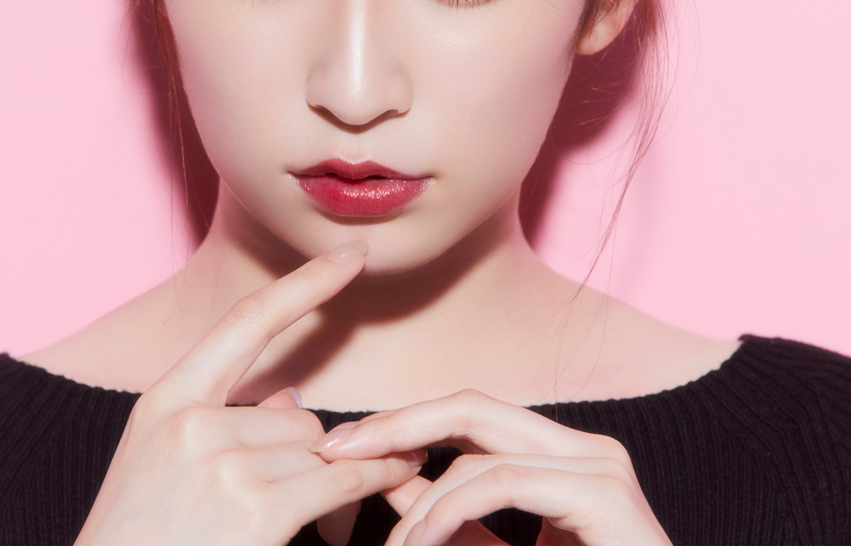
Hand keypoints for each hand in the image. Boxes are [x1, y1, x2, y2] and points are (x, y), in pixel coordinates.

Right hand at [74, 241, 424, 545]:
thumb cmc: (139, 533)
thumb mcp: (162, 459)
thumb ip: (225, 419)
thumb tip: (293, 397)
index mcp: (168, 399)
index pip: (248, 322)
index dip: (306, 283)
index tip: (351, 255)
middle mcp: (195, 423)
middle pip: (297, 412)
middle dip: (301, 452)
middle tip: (276, 496)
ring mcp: (226, 466)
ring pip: (318, 448)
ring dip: (323, 479)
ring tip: (295, 516)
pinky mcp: (259, 512)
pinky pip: (342, 478)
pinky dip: (376, 476)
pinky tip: (398, 471)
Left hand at [311, 390, 671, 545]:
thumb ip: (447, 512)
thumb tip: (390, 478)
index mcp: (559, 454)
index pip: (469, 415)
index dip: (404, 422)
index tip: (344, 445)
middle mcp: (583, 446)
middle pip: (472, 410)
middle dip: (397, 425)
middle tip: (335, 449)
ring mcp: (600, 465)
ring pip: (483, 451)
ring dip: (422, 498)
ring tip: (393, 544)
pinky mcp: (605, 494)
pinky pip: (506, 482)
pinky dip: (451, 509)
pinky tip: (420, 539)